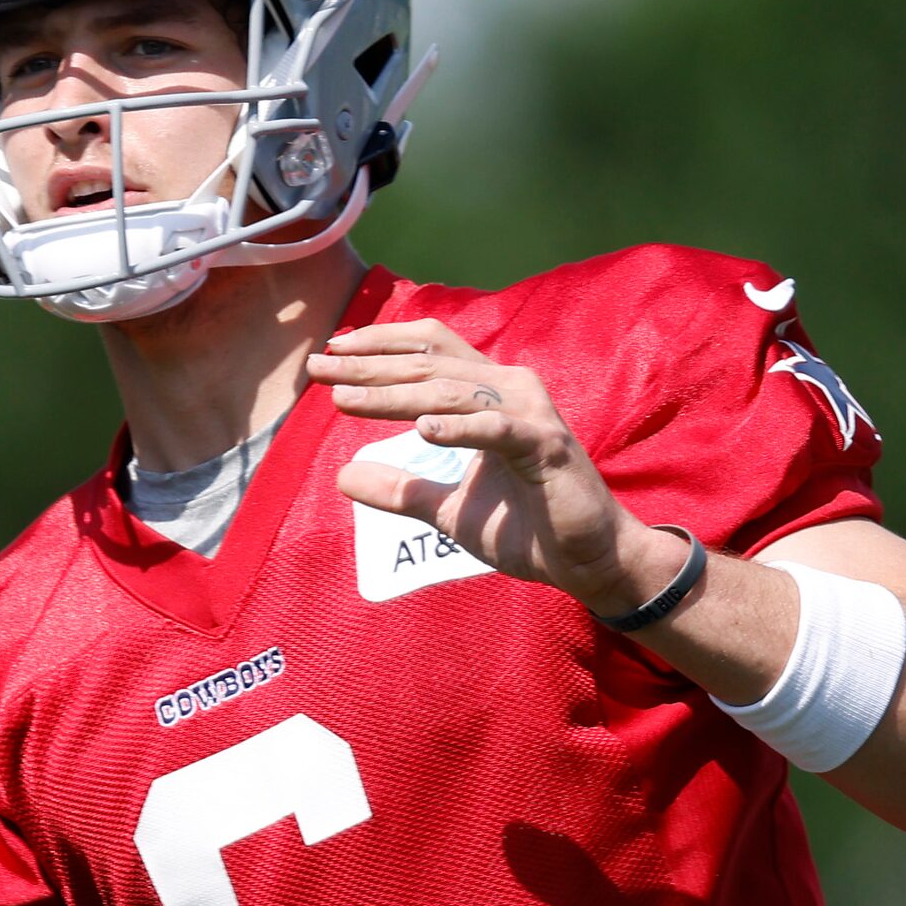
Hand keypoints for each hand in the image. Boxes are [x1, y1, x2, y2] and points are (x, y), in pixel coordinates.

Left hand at [307, 321, 682, 619]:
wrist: (588, 561)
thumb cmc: (526, 529)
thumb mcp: (447, 510)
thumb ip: (400, 490)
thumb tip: (343, 477)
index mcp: (488, 394)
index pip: (429, 351)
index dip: (380, 344)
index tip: (331, 352)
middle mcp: (510, 390)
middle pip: (430, 364)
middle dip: (369, 365)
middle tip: (318, 367)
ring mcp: (530, 414)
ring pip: (453, 391)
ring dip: (395, 394)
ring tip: (346, 400)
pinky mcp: (546, 446)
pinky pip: (497, 429)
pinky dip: (460, 427)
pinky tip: (421, 430)